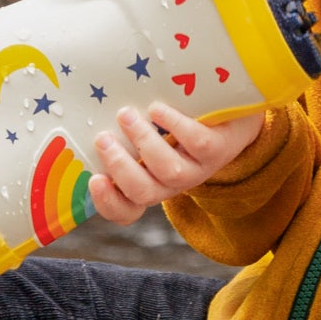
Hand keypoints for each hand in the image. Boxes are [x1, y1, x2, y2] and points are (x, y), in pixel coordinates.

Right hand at [89, 101, 265, 223]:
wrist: (235, 114)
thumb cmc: (183, 120)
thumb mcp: (150, 130)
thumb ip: (121, 131)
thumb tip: (85, 114)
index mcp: (152, 182)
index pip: (127, 210)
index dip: (108, 203)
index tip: (92, 179)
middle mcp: (173, 182)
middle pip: (144, 192)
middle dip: (120, 168)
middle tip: (103, 138)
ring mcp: (198, 168)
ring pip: (169, 171)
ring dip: (143, 143)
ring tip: (126, 115)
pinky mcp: (219, 149)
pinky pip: (196, 143)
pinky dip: (173, 125)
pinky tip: (158, 109)